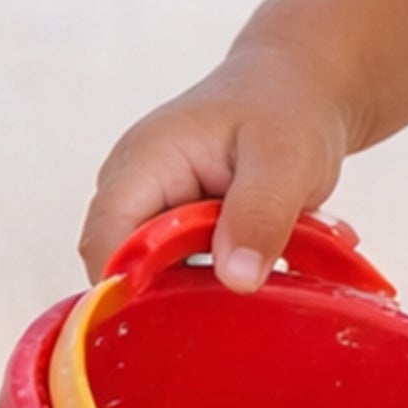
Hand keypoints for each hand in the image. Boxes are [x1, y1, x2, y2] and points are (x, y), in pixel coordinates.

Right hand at [80, 39, 351, 292]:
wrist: (301, 87)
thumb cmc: (288, 108)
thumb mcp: (286, 159)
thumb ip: (260, 215)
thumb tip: (237, 280)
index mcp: (144, 162)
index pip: (106, 241)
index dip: (132, 286)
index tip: (183, 320)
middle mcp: (135, 188)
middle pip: (126, 267)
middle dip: (175, 297)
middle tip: (238, 307)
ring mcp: (153, 208)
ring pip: (157, 276)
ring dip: (204, 289)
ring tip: (258, 277)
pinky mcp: (177, 226)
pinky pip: (183, 271)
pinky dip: (219, 279)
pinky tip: (258, 269)